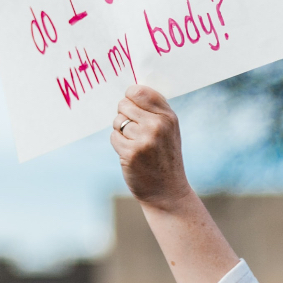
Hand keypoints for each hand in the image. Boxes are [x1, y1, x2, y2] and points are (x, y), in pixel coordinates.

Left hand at [108, 86, 192, 208]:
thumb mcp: (168, 130)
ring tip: (135, 144)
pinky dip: (118, 145)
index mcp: (168, 116)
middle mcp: (158, 125)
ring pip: (117, 122)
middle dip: (124, 116)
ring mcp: (145, 138)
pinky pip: (113, 137)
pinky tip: (130, 154)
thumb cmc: (164, 158)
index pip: (140, 91)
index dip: (130, 97)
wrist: (168, 191)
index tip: (131, 106)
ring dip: (121, 133)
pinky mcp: (131, 152)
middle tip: (134, 131)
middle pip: (124, 105)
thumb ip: (154, 110)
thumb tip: (130, 91)